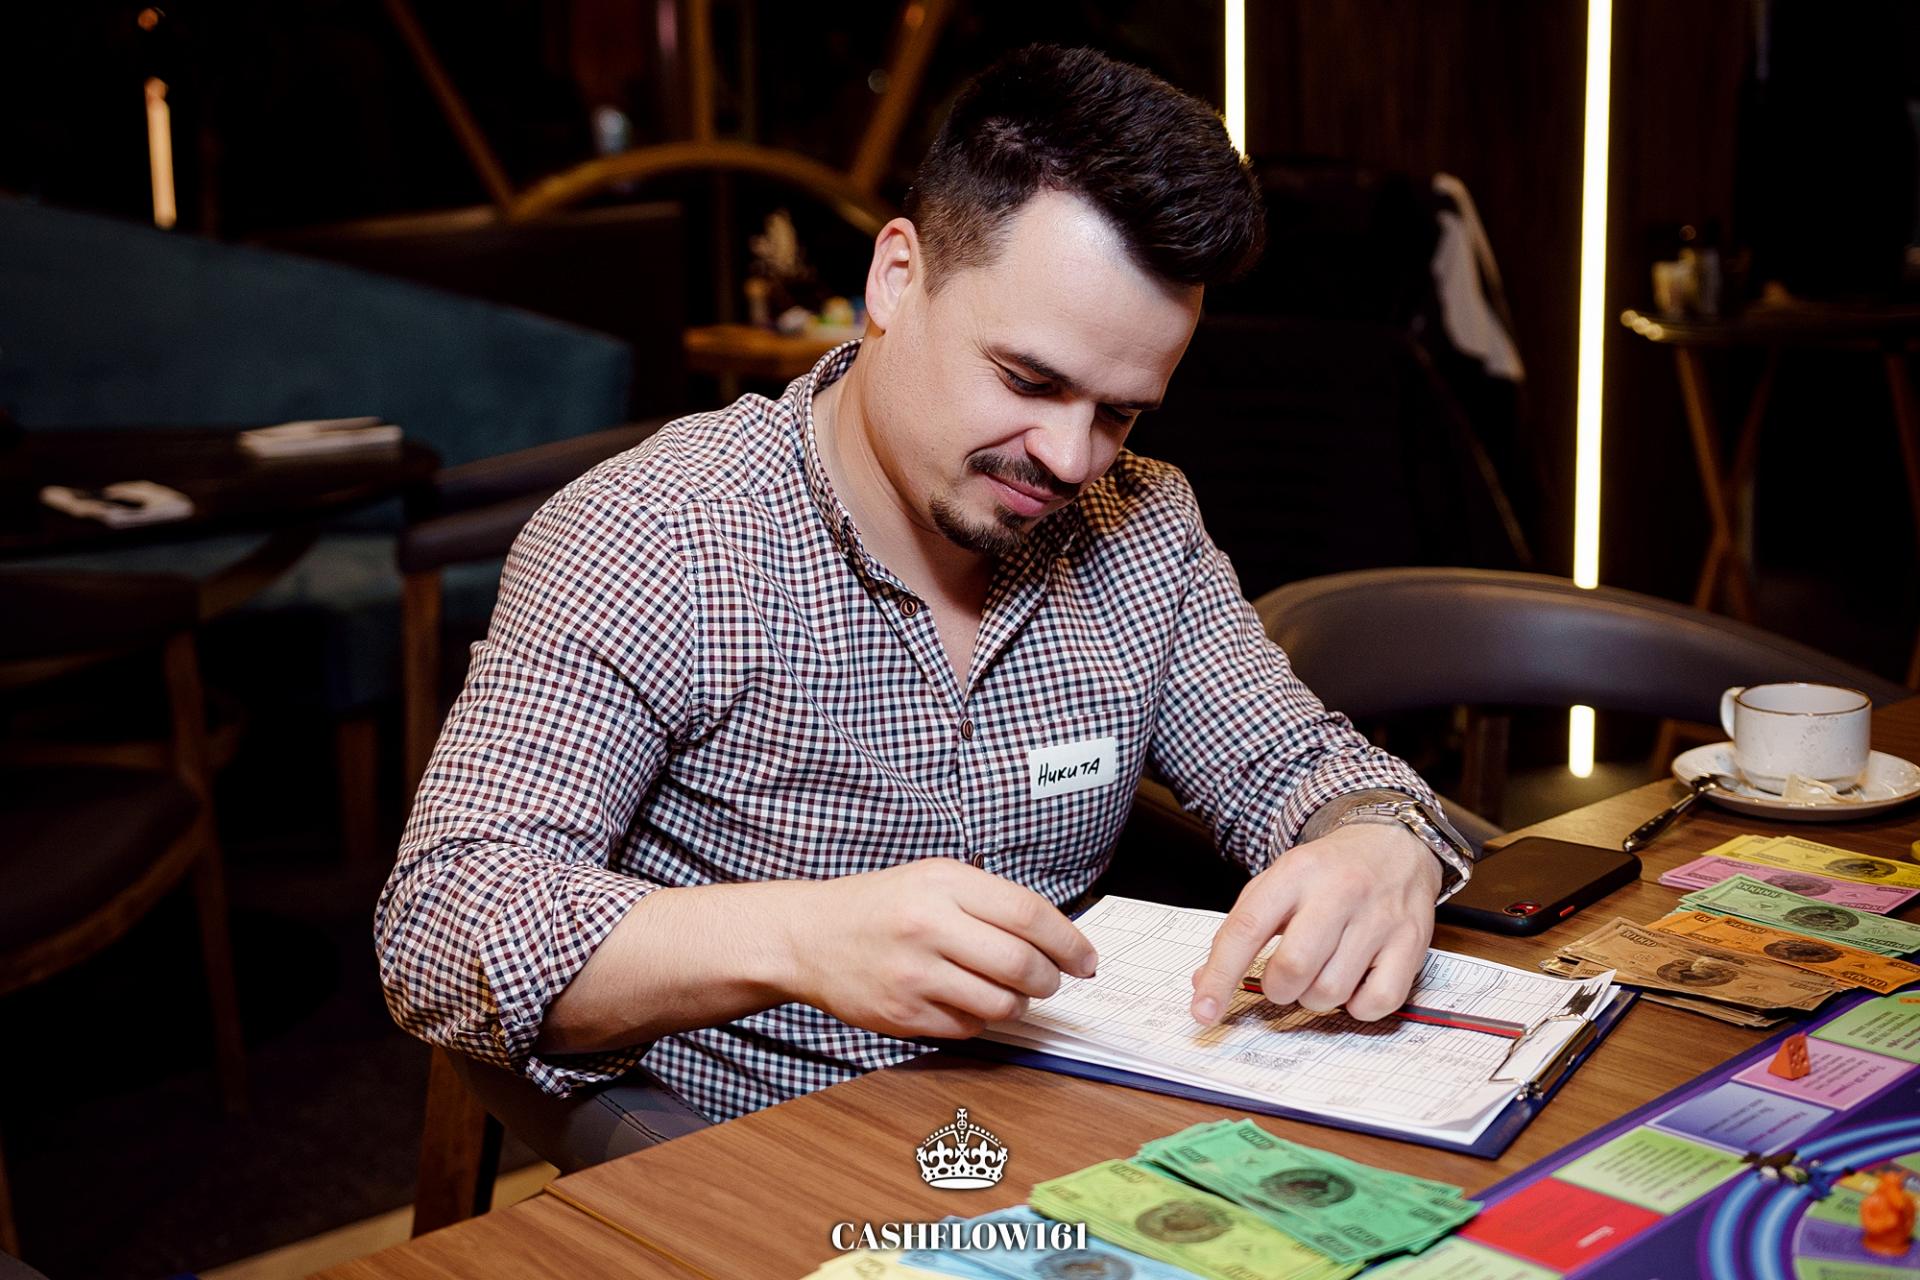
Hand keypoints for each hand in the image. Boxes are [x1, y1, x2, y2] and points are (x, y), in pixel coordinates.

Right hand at [785, 859, 1097, 1040]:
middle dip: (1049, 980)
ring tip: (1005, 991)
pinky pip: (968, 1028)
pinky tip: (963, 1000)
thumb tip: (1057, 941)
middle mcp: (928, 926)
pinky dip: (979, 1019)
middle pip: (1021, 965)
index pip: (1028, 915)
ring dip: (1017, 1004)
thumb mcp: (934, 880)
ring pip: (1001, 1004)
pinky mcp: (902, 1014)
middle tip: (1050, 981)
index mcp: (944, 883)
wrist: (809, 936)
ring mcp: (913, 974)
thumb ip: (991, 903)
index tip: (1086, 960)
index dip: (1069, 942)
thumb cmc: (881, 906)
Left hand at [1189, 822, 1440, 1024]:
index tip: (1203, 1010)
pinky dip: (1358, 1006)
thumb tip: (1204, 983)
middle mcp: (1339, 891)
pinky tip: (1355, 982)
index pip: (1247, 928)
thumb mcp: (1277, 884)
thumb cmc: (1328, 872)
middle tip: (1283, 981)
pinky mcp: (1412, 942)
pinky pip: (1377, 1003)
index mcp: (1295, 873)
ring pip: (1331, 991)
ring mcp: (1379, 917)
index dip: (1220, 975)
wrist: (1393, 844)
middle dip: (1278, 989)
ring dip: (1316, 998)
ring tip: (1322, 973)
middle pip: (1293, 967)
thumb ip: (1241, 930)